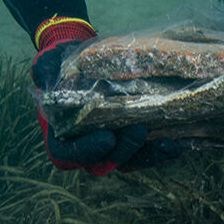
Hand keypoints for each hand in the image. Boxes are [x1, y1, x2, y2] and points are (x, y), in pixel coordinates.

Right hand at [32, 16, 183, 174]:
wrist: (84, 62)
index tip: (106, 138)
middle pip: (105, 161)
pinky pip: (147, 153)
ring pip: (130, 161)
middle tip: (139, 131)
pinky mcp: (132, 141)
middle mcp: (87, 148)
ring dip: (150, 155)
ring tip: (168, 144)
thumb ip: (46, 71)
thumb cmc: (63, 64)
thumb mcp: (49, 63)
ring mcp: (112, 147)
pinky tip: (177, 143)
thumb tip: (47, 75)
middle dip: (124, 150)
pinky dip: (161, 151)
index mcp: (61, 136)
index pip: (69, 153)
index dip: (87, 150)